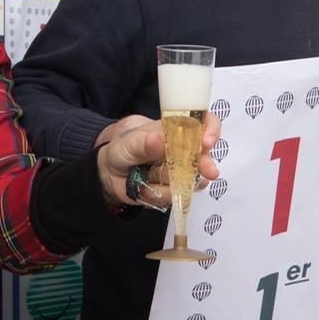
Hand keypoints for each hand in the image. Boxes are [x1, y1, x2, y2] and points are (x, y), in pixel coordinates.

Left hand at [96, 111, 223, 207]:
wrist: (108, 175)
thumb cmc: (119, 149)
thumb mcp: (126, 143)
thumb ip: (142, 142)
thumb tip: (160, 139)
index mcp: (175, 129)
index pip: (203, 122)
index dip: (210, 129)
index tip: (207, 142)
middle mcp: (183, 149)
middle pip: (204, 155)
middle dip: (203, 164)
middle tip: (207, 172)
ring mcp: (181, 171)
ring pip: (188, 179)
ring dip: (166, 182)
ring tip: (145, 176)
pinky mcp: (175, 190)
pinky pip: (175, 197)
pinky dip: (159, 195)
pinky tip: (146, 188)